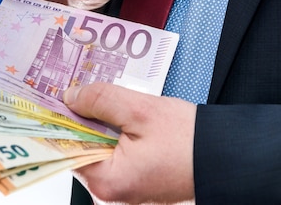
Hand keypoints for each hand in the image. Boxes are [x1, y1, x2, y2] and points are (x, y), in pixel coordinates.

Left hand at [64, 83, 195, 203]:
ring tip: (112, 101)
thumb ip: (101, 100)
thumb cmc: (190, 141)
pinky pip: (116, 151)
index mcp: (107, 181)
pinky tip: (127, 116)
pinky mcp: (138, 178)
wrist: (227, 155)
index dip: (61, 118)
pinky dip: (118, 132)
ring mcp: (126, 186)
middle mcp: (112, 190)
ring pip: (100, 145)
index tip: (54, 96)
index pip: (67, 145)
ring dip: (103, 122)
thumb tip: (72, 97)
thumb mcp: (141, 110)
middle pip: (82, 145)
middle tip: (85, 89)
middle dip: (84, 117)